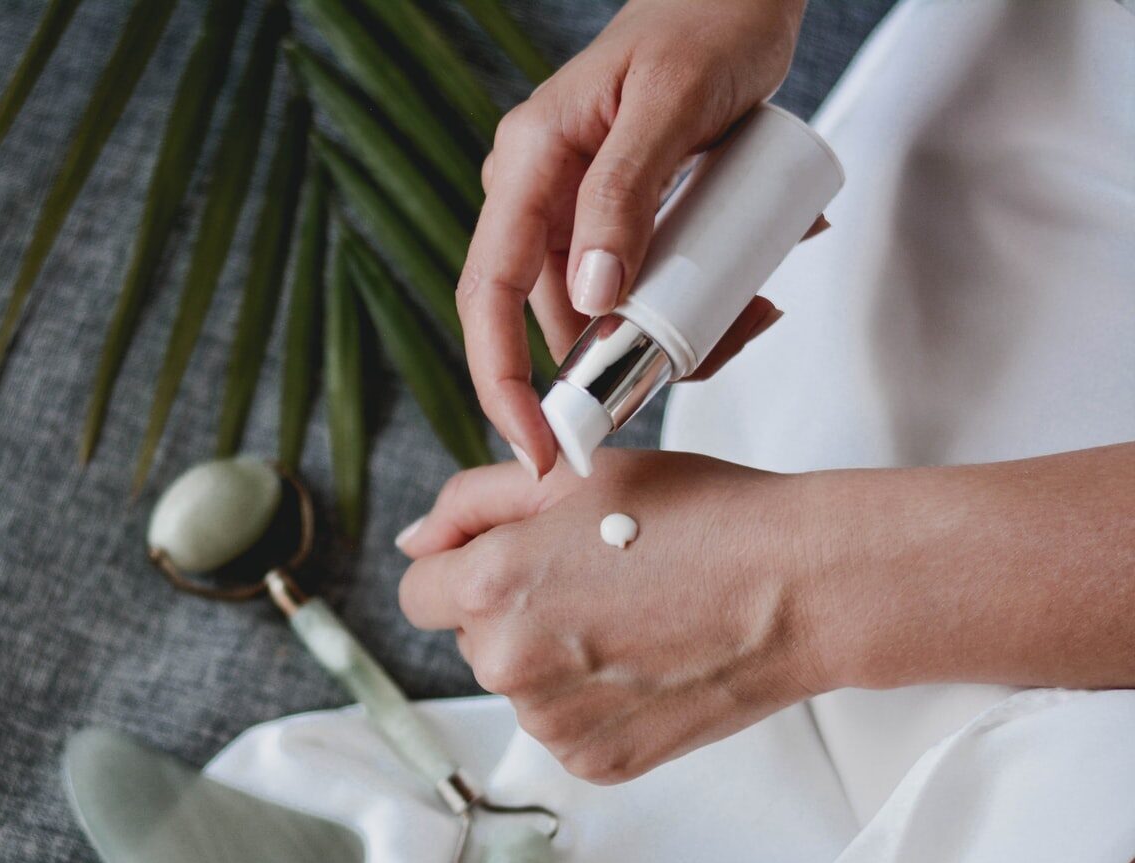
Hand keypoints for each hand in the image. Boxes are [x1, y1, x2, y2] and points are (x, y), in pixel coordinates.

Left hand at [396, 450, 826, 783]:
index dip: (464, 564)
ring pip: (521, 684)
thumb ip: (472, 502)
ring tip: (636, 615)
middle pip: (471, 637)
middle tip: (600, 576)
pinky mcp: (597, 762)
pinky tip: (649, 659)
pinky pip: (566, 724)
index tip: (517, 555)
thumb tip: (415, 543)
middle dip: (515, 607)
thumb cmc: (700, 516)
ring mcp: (553, 724)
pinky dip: (595, 698)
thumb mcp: (575, 475)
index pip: (421, 590)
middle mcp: (507, 666)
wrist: (799, 587)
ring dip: (555, 655)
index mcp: (491, 588)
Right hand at [459, 0, 806, 477]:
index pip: (488, 293)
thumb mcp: (671, 106)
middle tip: (689, 372)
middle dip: (611, 366)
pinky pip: (636, 286)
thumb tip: (592, 301)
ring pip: (602, 312)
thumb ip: (624, 195)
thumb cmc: (707, 25)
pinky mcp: (615, 219)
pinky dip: (687, 306)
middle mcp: (536, 193)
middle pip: (547, 318)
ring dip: (668, 335)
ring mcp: (573, 209)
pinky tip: (746, 291)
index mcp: (527, 164)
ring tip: (749, 310)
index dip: (501, 381)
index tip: (538, 446)